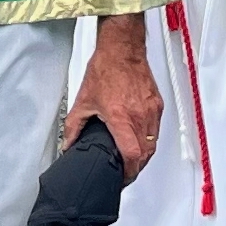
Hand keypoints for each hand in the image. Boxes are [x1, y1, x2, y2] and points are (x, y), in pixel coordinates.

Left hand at [71, 14, 163, 178]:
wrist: (122, 49)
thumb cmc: (106, 69)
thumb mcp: (83, 100)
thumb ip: (74, 126)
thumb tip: (68, 144)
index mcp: (120, 117)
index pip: (132, 154)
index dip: (129, 171)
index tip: (123, 176)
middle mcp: (139, 115)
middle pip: (145, 154)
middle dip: (136, 167)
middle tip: (126, 171)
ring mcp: (150, 110)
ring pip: (153, 143)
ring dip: (144, 154)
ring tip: (132, 158)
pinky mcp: (157, 105)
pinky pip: (156, 129)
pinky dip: (149, 139)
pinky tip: (139, 138)